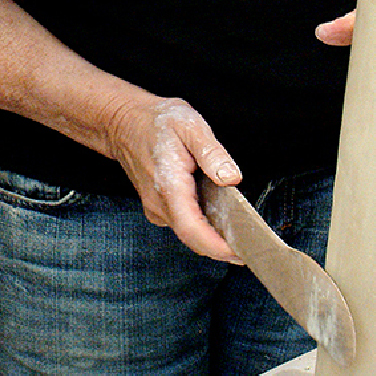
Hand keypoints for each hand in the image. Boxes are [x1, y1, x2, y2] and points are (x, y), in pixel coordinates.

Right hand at [106, 95, 242, 259]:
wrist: (124, 122)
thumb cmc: (157, 121)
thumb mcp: (190, 125)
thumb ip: (212, 153)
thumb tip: (232, 177)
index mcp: (169, 186)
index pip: (192, 230)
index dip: (217, 247)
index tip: (241, 254)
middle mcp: (159, 204)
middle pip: (192, 238)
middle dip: (221, 248)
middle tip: (251, 246)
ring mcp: (156, 208)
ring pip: (187, 234)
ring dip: (212, 237)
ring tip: (239, 232)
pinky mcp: (157, 208)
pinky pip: (182, 224)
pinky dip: (201, 227)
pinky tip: (216, 215)